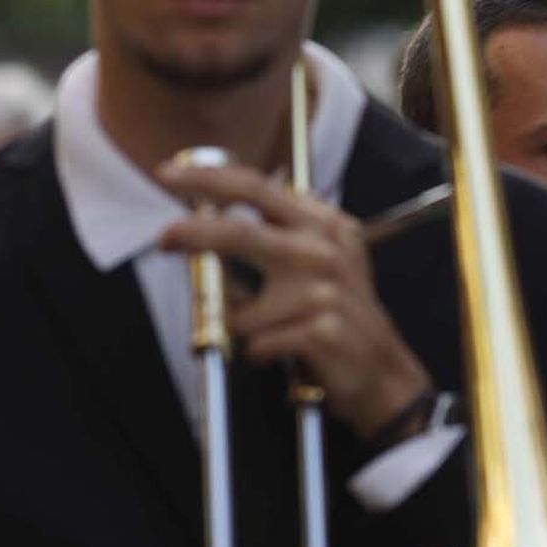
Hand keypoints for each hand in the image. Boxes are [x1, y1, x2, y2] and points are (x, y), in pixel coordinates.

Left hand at [156, 161, 431, 439]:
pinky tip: (286, 352)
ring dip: (242, 327)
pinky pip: (256, 343)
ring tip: (270, 333)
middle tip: (164, 238)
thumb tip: (208, 222)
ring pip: (240, 309)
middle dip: (191, 234)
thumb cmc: (343, 314)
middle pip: (237, 233)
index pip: (256, 187)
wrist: (383, 371)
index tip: (170, 176)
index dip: (207, 178)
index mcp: (323, 223)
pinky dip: (260, 353)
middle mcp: (324, 249)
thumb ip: (279, 231)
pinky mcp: (319, 330)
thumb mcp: (324, 258)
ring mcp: (323, 290)